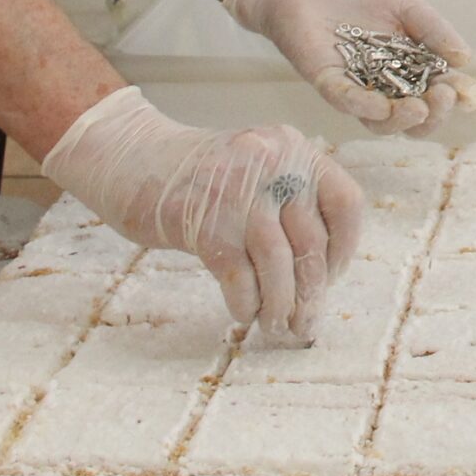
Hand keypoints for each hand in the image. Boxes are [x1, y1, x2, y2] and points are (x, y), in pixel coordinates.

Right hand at [42, 88, 361, 336]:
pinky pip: (239, 276)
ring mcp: (236, 192)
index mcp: (292, 148)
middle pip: (310, 240)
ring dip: (281, 305)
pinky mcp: (203, 222)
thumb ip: (290, 202)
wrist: (130, 157)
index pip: (345, 202)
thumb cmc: (200, 175)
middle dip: (312, 292)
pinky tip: (244, 314)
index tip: (331, 277)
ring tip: (277, 327)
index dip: (344, 248)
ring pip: (278, 262)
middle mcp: (272, 163)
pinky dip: (246, 302)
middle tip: (306, 324)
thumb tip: (320, 275)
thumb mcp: (256, 168)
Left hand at [224, 0, 475, 135]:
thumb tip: (465, 59)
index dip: (455, 99)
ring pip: (381, 123)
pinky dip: (365, 106)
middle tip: (443, 97)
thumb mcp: (406, 4)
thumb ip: (433, 29)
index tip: (467, 94)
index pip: (438, 94)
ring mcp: (357, 90)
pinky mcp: (327, 83)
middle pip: (414, 119)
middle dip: (434, 115)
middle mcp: (386, 89)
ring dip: (403, 120)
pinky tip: (381, 106)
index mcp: (411, 71)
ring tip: (418, 108)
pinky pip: (347, 102)